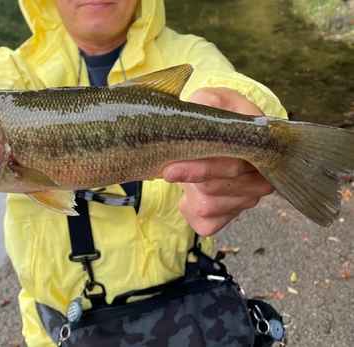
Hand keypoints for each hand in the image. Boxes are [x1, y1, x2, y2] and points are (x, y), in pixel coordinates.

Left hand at [162, 87, 274, 236]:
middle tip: (168, 169)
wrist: (219, 133)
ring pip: (207, 207)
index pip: (232, 166)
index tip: (171, 168)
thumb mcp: (213, 99)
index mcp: (260, 149)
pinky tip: (189, 193)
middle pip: (216, 189)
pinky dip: (189, 209)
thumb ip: (207, 101)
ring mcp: (247, 200)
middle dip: (188, 178)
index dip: (200, 168)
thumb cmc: (217, 115)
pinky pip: (205, 224)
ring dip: (188, 191)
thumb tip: (200, 108)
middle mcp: (260, 179)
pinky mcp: (231, 216)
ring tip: (186, 173)